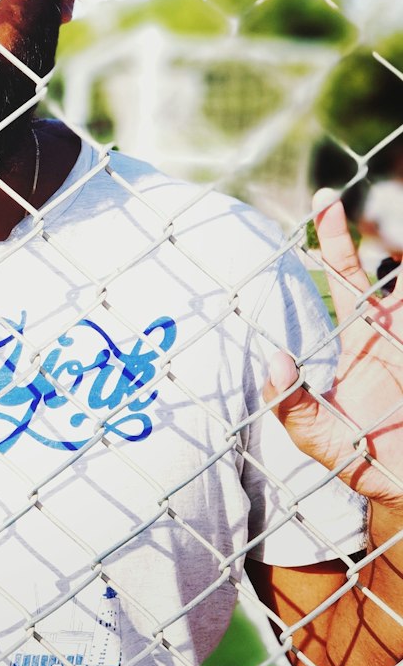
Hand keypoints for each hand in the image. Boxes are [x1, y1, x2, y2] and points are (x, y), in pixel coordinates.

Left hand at [264, 189, 402, 511]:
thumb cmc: (368, 466)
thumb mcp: (320, 440)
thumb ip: (294, 409)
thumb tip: (275, 364)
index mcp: (362, 340)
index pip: (346, 278)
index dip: (334, 239)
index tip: (325, 200)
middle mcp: (395, 333)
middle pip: (394, 272)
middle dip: (392, 234)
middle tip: (372, 199)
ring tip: (401, 255)